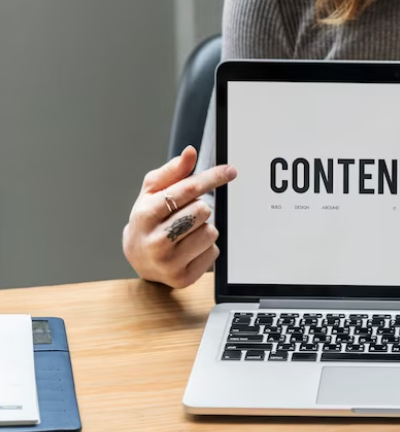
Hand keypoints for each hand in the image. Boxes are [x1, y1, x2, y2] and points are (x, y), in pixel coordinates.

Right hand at [123, 146, 237, 288]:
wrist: (138, 256)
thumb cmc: (148, 219)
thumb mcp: (152, 192)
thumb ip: (173, 171)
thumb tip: (190, 152)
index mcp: (145, 214)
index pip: (187, 190)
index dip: (212, 177)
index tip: (230, 171)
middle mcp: (155, 241)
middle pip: (202, 210)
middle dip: (200, 208)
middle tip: (186, 214)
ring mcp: (168, 263)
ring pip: (210, 232)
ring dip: (204, 228)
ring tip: (186, 231)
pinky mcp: (183, 278)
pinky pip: (213, 252)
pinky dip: (207, 247)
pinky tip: (189, 248)